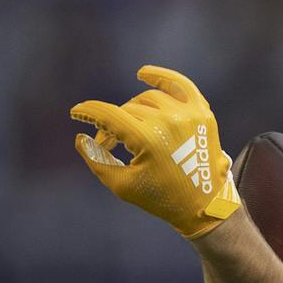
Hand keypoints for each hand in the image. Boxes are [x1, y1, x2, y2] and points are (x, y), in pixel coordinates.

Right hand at [70, 66, 240, 238]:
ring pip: (148, 99)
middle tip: (111, 143)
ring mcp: (188, 116)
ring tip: (131, 126)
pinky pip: (181, 85)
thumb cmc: (162, 199)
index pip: (108, 115)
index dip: (88, 113)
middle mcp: (168, 122)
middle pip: (127, 110)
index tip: (77, 113)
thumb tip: (81, 136)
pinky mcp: (203, 114)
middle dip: (114, 126)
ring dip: (135, 110)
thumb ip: (97, 160)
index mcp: (148, 139)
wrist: (205, 207)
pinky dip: (162, 77)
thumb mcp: (122, 185)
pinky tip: (143, 75)